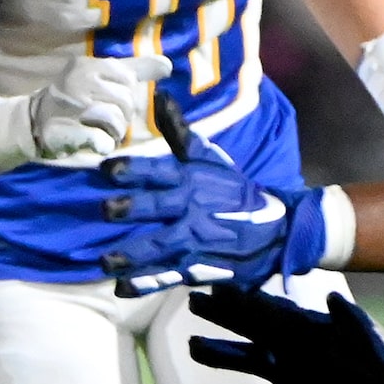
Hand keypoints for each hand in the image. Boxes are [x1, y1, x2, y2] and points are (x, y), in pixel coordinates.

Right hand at [28, 54, 173, 155]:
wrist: (36, 121)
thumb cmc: (75, 97)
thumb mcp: (102, 76)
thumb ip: (134, 69)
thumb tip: (167, 65)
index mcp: (88, 65)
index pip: (128, 79)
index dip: (127, 95)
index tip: (112, 101)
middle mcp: (78, 82)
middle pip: (125, 100)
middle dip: (124, 116)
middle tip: (109, 121)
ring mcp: (71, 107)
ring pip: (116, 120)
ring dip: (115, 132)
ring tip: (103, 132)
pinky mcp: (66, 132)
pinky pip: (102, 140)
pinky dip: (104, 144)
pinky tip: (97, 142)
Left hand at [97, 154, 330, 294]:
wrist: (278, 230)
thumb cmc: (233, 193)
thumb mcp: (211, 160)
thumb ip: (181, 134)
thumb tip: (161, 96)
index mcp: (193, 180)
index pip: (161, 171)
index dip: (135, 169)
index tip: (107, 169)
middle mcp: (194, 208)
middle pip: (161, 207)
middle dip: (134, 209)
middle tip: (106, 210)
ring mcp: (197, 240)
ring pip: (162, 246)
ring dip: (134, 254)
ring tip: (106, 261)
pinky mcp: (199, 267)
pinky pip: (169, 276)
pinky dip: (147, 283)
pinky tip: (122, 288)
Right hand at [187, 286, 383, 383]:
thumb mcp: (373, 341)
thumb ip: (351, 324)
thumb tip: (332, 302)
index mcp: (310, 332)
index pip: (268, 312)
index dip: (242, 300)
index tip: (217, 286)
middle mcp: (298, 350)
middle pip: (252, 329)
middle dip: (223, 317)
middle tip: (193, 301)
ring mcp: (296, 374)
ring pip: (251, 362)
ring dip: (224, 355)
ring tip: (194, 348)